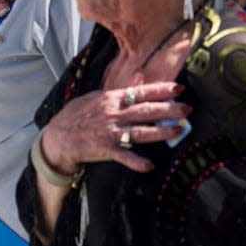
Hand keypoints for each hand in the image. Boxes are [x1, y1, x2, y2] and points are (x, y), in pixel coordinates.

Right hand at [40, 82, 190, 174]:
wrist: (58, 137)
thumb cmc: (77, 115)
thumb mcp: (96, 97)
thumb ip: (118, 90)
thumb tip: (138, 80)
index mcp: (111, 99)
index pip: (140, 92)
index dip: (161, 90)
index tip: (179, 89)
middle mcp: (113, 114)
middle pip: (145, 111)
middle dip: (168, 110)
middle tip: (187, 110)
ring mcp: (109, 132)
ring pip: (140, 132)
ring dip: (160, 132)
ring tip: (178, 131)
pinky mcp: (105, 149)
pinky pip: (123, 156)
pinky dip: (136, 162)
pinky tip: (149, 165)